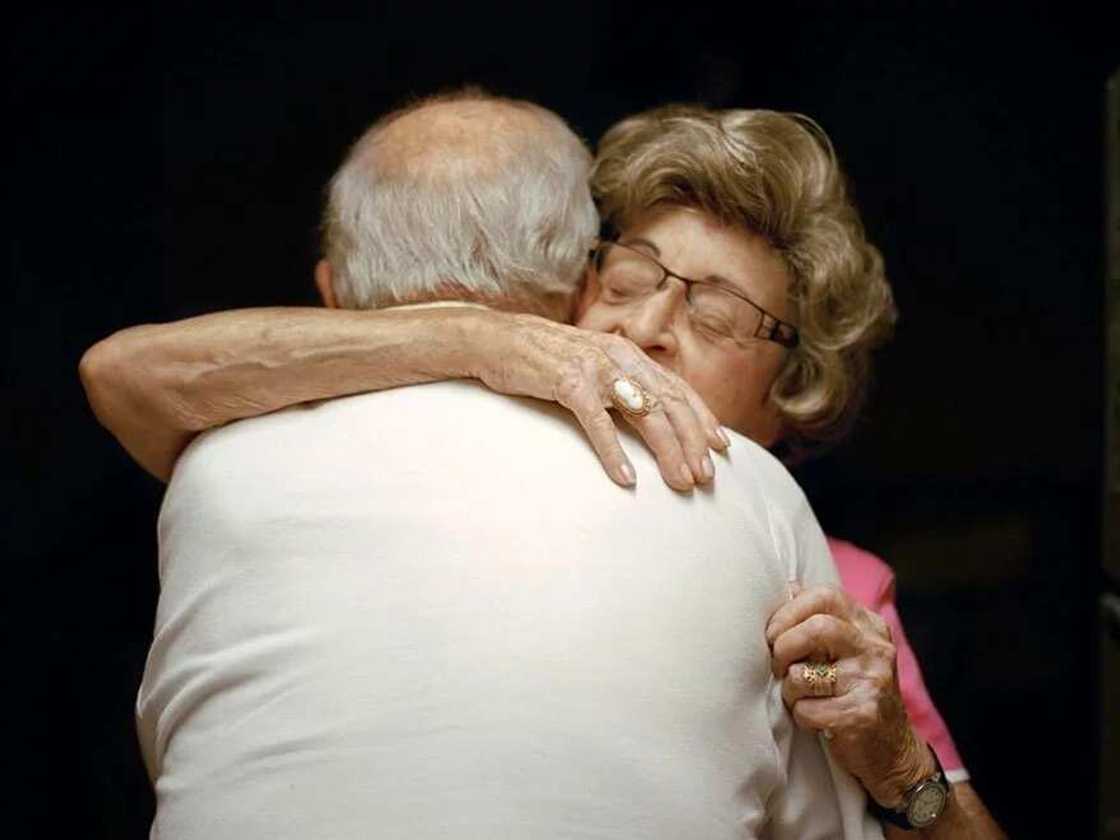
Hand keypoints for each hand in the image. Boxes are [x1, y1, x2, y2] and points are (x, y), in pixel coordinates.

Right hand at [470, 311, 728, 489]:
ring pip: (644, 412)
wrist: (496, 338)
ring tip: (679, 480)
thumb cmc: (544, 358)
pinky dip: (614, 451)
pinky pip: (598, 422)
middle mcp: (619, 357)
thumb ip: (620, 383)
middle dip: (692, 442)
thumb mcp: (591, 364)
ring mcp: (594, 368)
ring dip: (667, 450)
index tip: (722, 447)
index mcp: (628, 354)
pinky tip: (627, 478)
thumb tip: (648, 414)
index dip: (702, 417)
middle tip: (705, 476)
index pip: (677, 387)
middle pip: (669, 403)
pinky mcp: (567, 381)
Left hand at [766, 583, 934, 807]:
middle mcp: (876, 649)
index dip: (789, 611)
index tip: (772, 633)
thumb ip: (821, 619)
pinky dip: (800, 716)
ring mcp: (873, 682)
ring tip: (799, 696)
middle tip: (777, 665)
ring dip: (790, 689)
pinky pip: (808, 710)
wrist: (893, 751)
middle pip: (817, 628)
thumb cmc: (854, 692)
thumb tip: (787, 587)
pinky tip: (815, 719)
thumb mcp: (847, 649)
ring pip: (804, 674)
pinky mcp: (863, 715)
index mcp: (869, 625)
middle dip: (783, 647)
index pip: (825, 595)